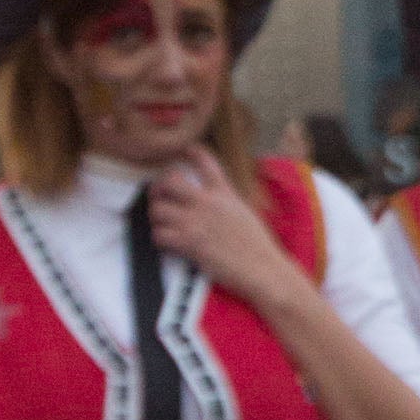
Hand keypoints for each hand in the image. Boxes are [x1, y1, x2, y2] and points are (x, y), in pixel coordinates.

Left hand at [144, 153, 301, 311]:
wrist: (262, 268)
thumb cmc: (258, 246)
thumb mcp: (244, 212)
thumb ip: (226, 201)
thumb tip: (214, 201)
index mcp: (224, 193)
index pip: (205, 161)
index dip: (191, 152)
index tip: (184, 151)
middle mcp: (207, 203)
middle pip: (170, 181)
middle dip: (159, 188)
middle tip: (159, 197)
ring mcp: (196, 222)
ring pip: (158, 209)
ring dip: (156, 217)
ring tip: (163, 224)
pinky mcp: (188, 243)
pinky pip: (159, 235)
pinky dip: (160, 239)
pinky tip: (168, 243)